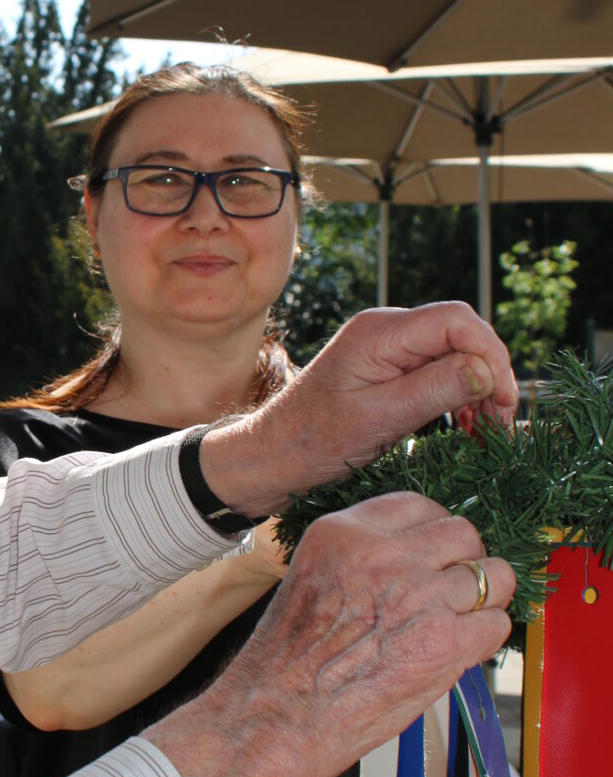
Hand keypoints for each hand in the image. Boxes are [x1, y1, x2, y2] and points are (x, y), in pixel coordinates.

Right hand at [146, 492, 512, 776]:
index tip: (436, 555)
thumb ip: (361, 561)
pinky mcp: (444, 640)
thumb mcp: (312, 582)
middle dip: (465, 563)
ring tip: (458, 625)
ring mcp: (418, 594)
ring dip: (483, 602)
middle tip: (453, 593)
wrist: (276, 718)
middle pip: (463, 533)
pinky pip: (496, 623)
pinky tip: (455, 654)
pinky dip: (483, 640)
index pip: (418, 506)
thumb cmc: (287, 665)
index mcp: (342, 533)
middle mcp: (382, 555)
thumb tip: (416, 560)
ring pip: (493, 576)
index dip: (434, 534)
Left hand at [198, 302, 516, 518]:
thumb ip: (434, 389)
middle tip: (500, 424)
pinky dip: (458, 396)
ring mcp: (387, 349)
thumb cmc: (314, 441)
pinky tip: (468, 426)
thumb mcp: (380, 419)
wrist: (272, 456)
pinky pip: (437, 371)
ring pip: (454, 354)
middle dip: (489, 375)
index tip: (504, 401)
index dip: (491, 355)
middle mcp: (386, 330)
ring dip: (478, 389)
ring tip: (487, 431)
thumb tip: (486, 370)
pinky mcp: (388, 370)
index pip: (457, 320)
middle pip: (461, 334)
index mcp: (380, 332)